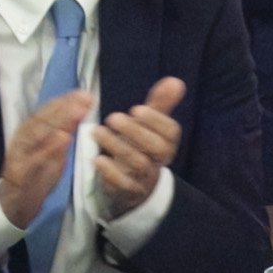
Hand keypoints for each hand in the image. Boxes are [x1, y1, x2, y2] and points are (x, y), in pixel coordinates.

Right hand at [0, 88, 92, 232]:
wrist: (13, 204)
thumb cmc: (36, 176)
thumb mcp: (53, 154)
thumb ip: (63, 136)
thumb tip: (79, 114)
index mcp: (30, 133)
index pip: (46, 113)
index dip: (64, 102)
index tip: (84, 94)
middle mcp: (23, 140)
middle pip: (42, 120)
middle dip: (64, 107)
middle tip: (84, 98)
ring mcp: (19, 155)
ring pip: (36, 134)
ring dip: (57, 121)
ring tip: (76, 112)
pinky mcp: (19, 172)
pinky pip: (34, 159)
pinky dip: (48, 148)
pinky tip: (63, 138)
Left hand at [88, 78, 188, 215]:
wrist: (134, 186)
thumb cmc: (140, 148)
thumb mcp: (150, 126)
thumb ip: (160, 104)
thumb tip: (175, 81)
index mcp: (168, 143)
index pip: (171, 132)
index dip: (155, 120)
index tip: (135, 109)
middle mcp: (160, 160)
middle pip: (157, 148)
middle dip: (135, 131)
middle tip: (112, 118)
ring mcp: (145, 177)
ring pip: (138, 163)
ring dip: (117, 146)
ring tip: (97, 132)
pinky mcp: (128, 191)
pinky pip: (123, 184)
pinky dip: (110, 171)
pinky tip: (97, 159)